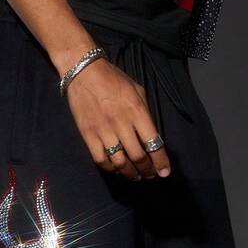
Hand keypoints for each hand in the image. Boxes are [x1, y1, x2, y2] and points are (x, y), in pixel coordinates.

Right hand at [64, 58, 170, 179]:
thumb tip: (151, 137)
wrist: (84, 72)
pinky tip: (116, 169)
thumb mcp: (137, 91)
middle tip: (150, 174)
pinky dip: (111, 168)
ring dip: (130, 173)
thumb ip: (145, 114)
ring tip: (135, 176)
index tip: (164, 172)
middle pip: (138, 157)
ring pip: (120, 162)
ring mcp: (103, 131)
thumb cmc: (114, 80)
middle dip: (147, 170)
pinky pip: (101, 160)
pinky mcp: (88, 135)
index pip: (153, 143)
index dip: (160, 161)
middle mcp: (121, 123)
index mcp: (137, 111)